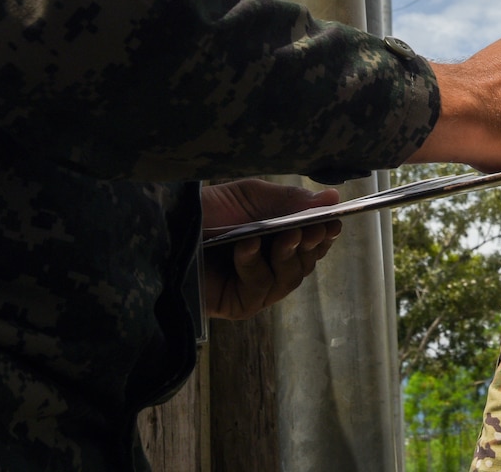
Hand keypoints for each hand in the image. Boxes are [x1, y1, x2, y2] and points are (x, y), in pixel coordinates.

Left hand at [199, 179, 341, 319]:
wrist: (166, 227)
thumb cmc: (209, 210)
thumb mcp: (252, 197)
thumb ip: (290, 200)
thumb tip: (334, 198)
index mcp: (277, 239)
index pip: (311, 242)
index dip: (324, 233)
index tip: (334, 221)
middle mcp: (270, 265)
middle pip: (305, 262)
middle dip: (311, 244)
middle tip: (314, 228)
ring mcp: (256, 287)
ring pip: (289, 278)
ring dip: (288, 254)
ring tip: (285, 234)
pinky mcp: (239, 304)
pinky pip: (259, 287)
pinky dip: (254, 264)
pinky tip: (247, 245)